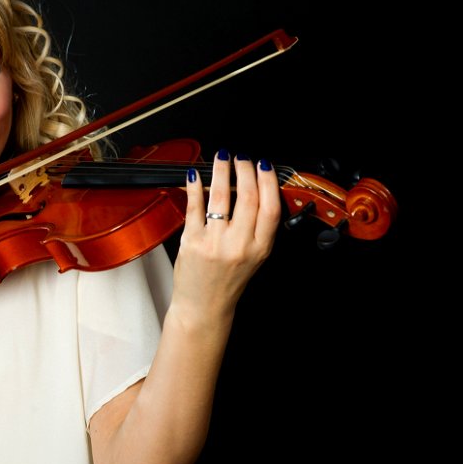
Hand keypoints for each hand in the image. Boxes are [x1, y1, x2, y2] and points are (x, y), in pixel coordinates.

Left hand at [171, 150, 280, 326]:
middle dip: (245, 170)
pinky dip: (196, 187)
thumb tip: (255, 190)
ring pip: (221, 197)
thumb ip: (257, 228)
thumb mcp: (254, 257)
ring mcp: (214, 243)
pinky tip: (196, 175)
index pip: (270, 207)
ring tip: (222, 158)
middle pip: (247, 197)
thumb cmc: (228, 281)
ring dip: (221, 171)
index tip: (263, 165)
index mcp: (259, 248)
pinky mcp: (192, 242)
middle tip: (242, 158)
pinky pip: (194, 206)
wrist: (204, 306)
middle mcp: (239, 245)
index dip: (268, 181)